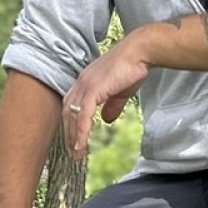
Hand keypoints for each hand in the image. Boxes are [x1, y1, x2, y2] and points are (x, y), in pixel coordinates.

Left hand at [60, 37, 151, 160]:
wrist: (140, 53)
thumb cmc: (132, 68)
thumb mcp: (120, 92)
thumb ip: (112, 106)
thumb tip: (107, 120)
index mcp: (86, 81)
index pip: (71, 106)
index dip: (71, 124)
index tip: (74, 140)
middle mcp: (81, 82)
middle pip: (67, 113)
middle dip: (69, 134)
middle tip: (74, 153)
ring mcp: (85, 85)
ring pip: (72, 116)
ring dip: (73, 137)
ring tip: (77, 154)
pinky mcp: (93, 89)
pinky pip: (82, 115)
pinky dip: (81, 131)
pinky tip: (82, 144)